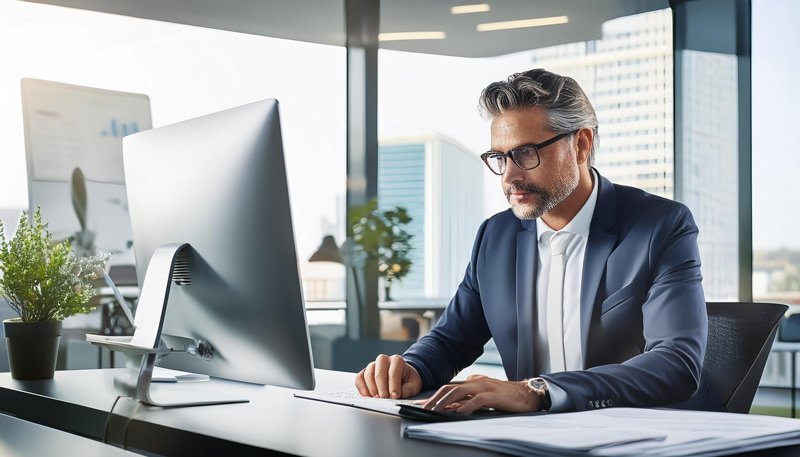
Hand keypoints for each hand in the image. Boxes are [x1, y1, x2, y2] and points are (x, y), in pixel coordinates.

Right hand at [355, 354, 421, 398]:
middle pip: (378, 374)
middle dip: (382, 389)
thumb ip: (409, 389)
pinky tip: (368, 396)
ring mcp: (373, 365)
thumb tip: (400, 394)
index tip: (395, 396)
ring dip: (372, 389)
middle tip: (385, 399)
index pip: (393, 373)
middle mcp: (383, 360)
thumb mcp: (414, 384)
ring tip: (378, 399)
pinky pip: (359, 378)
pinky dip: (362, 388)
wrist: (402, 376)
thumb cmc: (407, 380)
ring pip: (368, 375)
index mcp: (397, 360)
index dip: (393, 386)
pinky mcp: (365, 372)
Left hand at [422, 374, 539, 413]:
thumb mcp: (483, 396)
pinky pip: (478, 399)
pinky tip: (459, 411)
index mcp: (472, 382)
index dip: (434, 396)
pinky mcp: (494, 395)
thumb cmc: (504, 396)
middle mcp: (475, 382)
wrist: (527, 393)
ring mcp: (484, 387)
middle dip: (435, 399)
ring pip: (459, 391)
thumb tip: (451, 407)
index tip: (421, 404)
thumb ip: (468, 399)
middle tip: (423, 409)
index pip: (448, 387)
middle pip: (449, 388)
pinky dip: (467, 405)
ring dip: (445, 401)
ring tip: (435, 410)